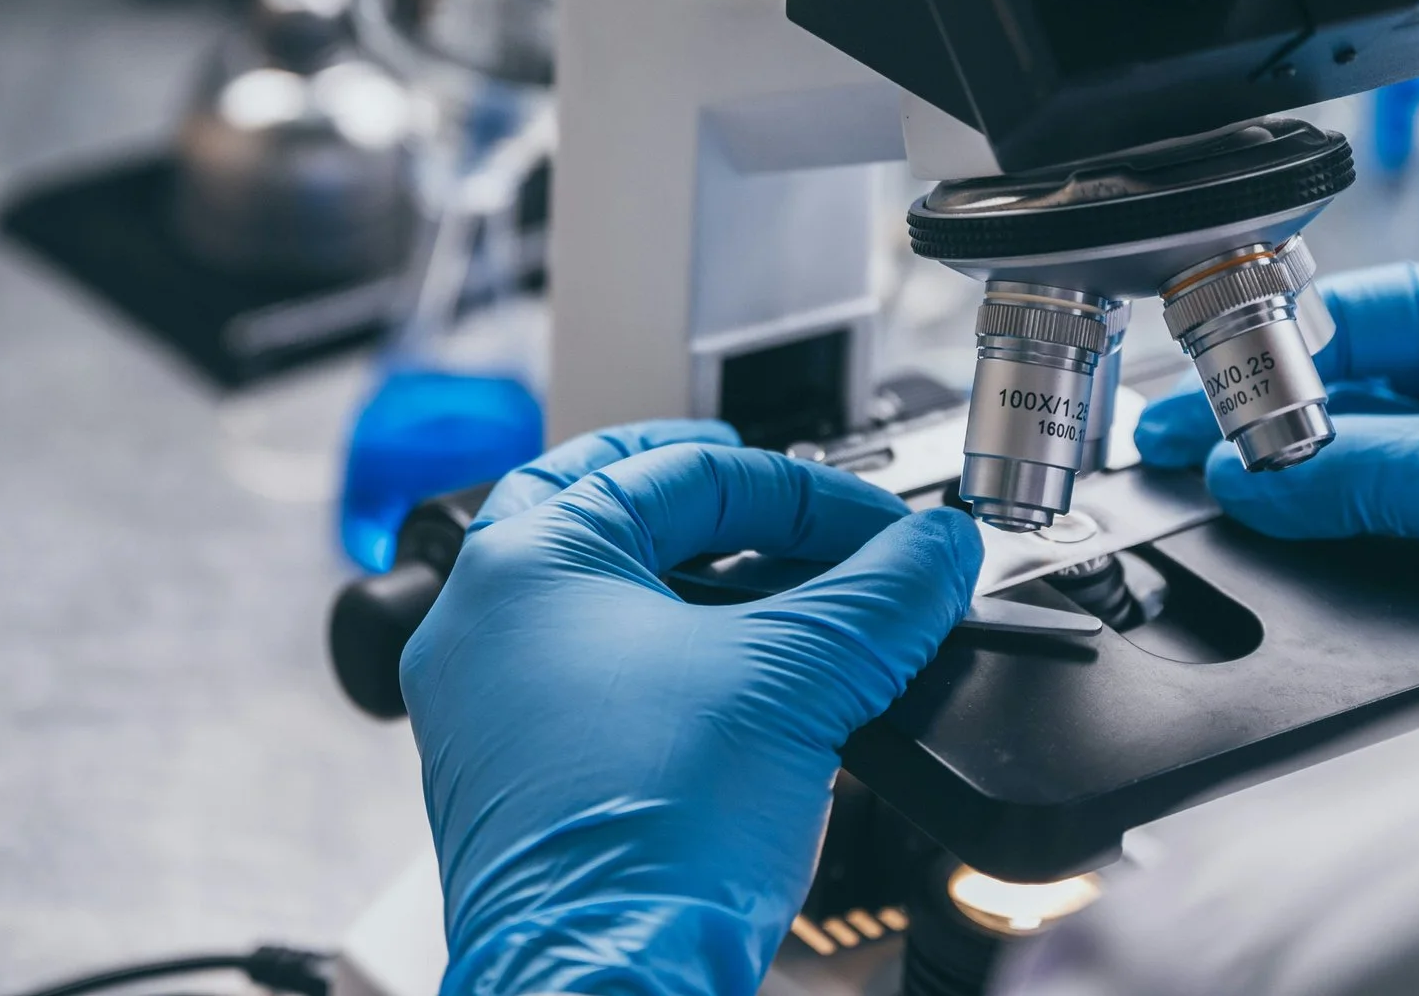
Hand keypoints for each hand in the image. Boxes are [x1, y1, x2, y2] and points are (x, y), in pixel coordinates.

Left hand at [400, 421, 981, 995]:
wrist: (603, 987)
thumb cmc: (647, 843)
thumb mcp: (796, 684)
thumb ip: (882, 598)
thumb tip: (936, 551)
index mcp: (526, 562)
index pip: (687, 475)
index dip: (808, 495)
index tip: (884, 530)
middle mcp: (482, 620)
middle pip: (603, 504)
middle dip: (697, 492)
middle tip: (763, 484)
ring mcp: (485, 700)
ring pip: (591, 590)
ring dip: (683, 573)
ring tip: (764, 578)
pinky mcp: (512, 770)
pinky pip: (584, 670)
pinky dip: (659, 648)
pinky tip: (725, 675)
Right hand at [1136, 255, 1418, 582]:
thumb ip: (1359, 474)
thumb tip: (1251, 477)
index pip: (1350, 314)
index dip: (1268, 355)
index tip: (1204, 396)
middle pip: (1350, 372)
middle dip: (1261, 405)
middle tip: (1174, 434)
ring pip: (1372, 429)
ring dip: (1297, 453)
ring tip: (1210, 469)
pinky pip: (1403, 477)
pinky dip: (1343, 492)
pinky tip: (1289, 505)